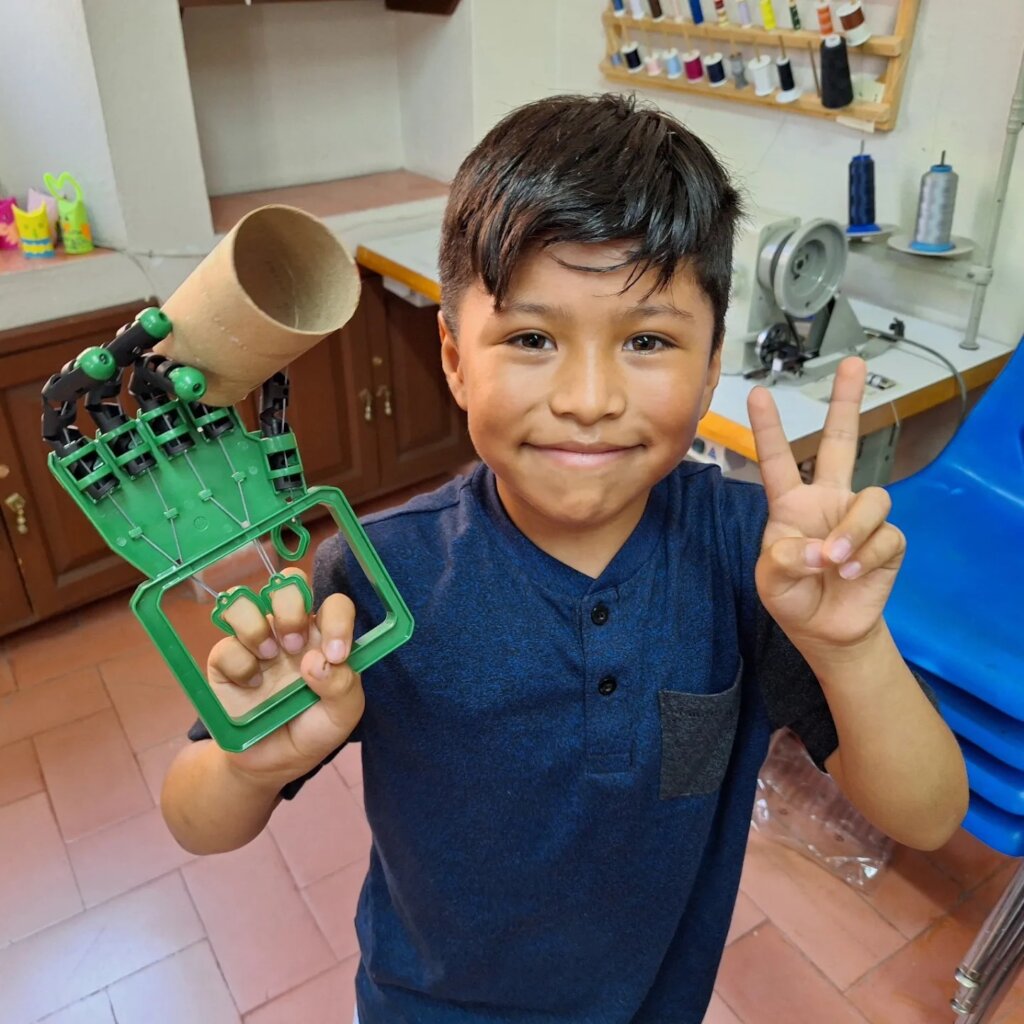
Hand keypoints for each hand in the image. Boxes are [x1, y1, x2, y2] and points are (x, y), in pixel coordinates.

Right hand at [207, 567, 363, 785]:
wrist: (270, 763)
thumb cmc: (311, 731)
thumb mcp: (341, 716)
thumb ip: (343, 687)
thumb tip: (318, 661)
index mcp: (324, 637)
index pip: (335, 605)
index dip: (338, 619)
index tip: (336, 653)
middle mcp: (290, 631)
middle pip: (287, 583)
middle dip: (291, 608)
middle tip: (293, 645)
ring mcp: (256, 641)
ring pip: (244, 600)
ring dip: (257, 627)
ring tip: (268, 657)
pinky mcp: (224, 660)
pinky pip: (225, 646)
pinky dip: (239, 666)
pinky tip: (251, 685)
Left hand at [748, 357, 904, 652]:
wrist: (826, 629)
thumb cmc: (793, 596)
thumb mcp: (771, 580)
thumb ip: (784, 559)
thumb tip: (819, 547)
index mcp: (791, 504)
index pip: (778, 460)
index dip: (768, 429)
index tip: (757, 393)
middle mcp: (828, 500)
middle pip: (841, 442)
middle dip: (846, 403)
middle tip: (854, 364)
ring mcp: (859, 517)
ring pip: (872, 499)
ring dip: (851, 532)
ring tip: (833, 561)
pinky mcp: (887, 540)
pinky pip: (885, 536)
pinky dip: (865, 556)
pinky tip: (850, 573)